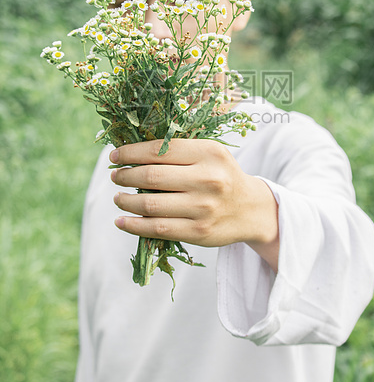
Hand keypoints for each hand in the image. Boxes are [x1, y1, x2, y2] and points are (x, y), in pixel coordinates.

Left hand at [110, 138, 278, 271]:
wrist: (251, 209)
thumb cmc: (221, 175)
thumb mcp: (209, 154)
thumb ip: (177, 150)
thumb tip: (130, 151)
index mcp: (209, 153)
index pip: (159, 149)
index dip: (131, 152)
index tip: (115, 156)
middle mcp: (208, 179)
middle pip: (151, 176)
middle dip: (125, 175)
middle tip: (115, 176)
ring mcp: (203, 208)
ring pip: (150, 205)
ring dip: (125, 201)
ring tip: (117, 197)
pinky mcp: (199, 232)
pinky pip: (157, 229)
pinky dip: (133, 226)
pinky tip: (121, 221)